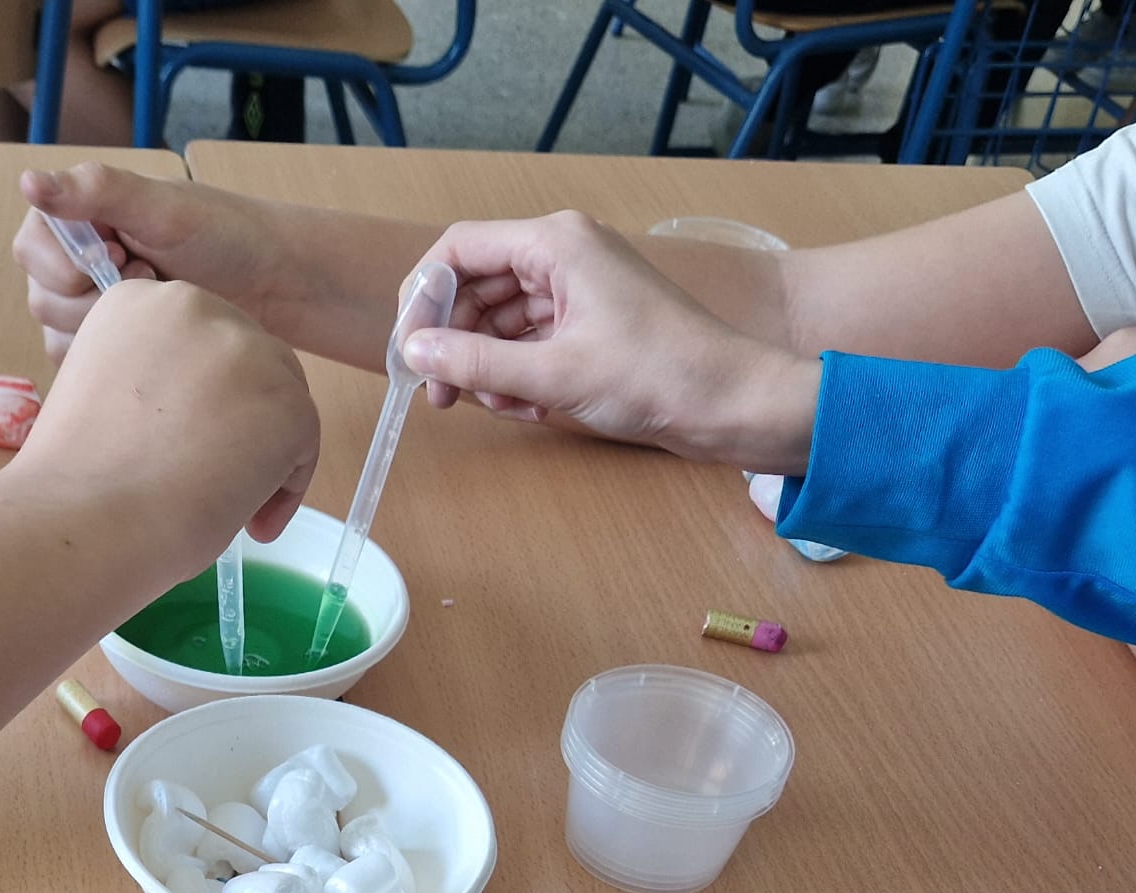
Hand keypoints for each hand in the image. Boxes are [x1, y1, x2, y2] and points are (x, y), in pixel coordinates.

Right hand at [13, 163, 271, 360]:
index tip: (122, 253)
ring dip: (111, 328)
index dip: (72, 264)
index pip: (31, 250)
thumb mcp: (162, 207)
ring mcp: (87, 306)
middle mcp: (70, 260)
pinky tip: (154, 338)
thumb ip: (96, 191)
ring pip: (60, 338)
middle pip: (43, 300)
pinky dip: (116, 358)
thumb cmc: (222, 233)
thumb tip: (26, 181)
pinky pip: (84, 368)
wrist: (269, 282)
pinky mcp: (108, 345)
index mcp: (74, 215)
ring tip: (157, 304)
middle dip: (98, 298)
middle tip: (150, 276)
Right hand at [18, 278, 317, 577]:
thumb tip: (197, 419)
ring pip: (279, 403)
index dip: (198, 402)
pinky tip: (249, 525)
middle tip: (209, 481)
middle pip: (247, 364)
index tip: (178, 448)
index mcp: (137, 301)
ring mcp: (246, 351)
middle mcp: (194, 305)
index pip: (196, 344)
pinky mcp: (286, 403)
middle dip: (238, 423)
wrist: (83, 521)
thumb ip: (150, 384)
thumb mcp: (101, 398)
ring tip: (223, 508)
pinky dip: (284, 490)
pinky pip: (304, 447)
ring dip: (261, 456)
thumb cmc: (74, 484)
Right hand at [399, 210, 819, 471]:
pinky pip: (530, 339)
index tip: (408, 348)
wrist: (727, 403)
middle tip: (440, 395)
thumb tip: (414, 351)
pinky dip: (518, 373)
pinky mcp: (589, 320)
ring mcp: (578, 287)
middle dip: (453, 339)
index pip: (459, 248)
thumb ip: (474, 361)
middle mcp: (564, 253)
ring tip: (501, 405)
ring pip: (500, 318)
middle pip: (476, 285)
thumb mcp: (552, 374)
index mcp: (556, 242)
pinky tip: (531, 406)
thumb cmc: (656, 376)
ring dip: (487, 364)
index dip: (423, 296)